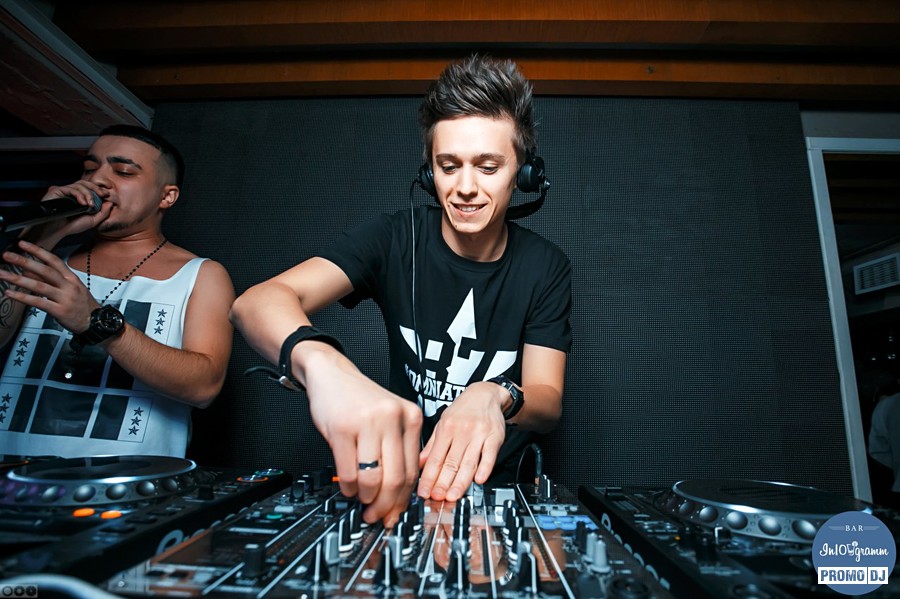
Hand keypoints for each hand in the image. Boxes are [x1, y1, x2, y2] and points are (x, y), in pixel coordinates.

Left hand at [0, 240, 98, 332]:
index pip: (54, 260)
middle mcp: (68, 286)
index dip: (38, 251)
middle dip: (25, 261)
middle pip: (45, 270)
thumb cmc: (81, 304)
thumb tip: (28, 270)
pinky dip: (23, 297)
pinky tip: (10, 293)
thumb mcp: (69, 288)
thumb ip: (50, 280)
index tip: (22, 244)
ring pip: (40, 286)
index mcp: (71, 278)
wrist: (95, 322)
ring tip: (3, 274)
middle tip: (7, 255)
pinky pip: (38, 302)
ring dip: (19, 279)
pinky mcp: (59, 311)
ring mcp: (64, 298)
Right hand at [33, 182, 111, 242]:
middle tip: (103, 194)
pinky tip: (83, 203)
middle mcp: (71, 192)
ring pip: (79, 185)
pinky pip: (70, 189)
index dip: (99, 188)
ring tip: (90, 205)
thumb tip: (110, 202)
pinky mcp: (56, 191)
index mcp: (79, 197)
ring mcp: (64, 191)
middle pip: (85, 183)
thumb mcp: (92, 220)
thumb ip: (103, 212)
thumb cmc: (72, 226)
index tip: (108, 192)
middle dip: (96, 188)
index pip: (90, 187)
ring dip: (88, 194)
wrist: (57, 231)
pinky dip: (79, 195)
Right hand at [300, 346, 421, 526]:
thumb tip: (398, 495)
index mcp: (411, 417)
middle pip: (396, 478)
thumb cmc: (360, 400)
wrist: (332, 374)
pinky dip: (349, 487)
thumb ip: (398, 450)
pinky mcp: (343, 428)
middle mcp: (393, 418)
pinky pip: (349, 471)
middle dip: (386, 505)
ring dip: (366, 498)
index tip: (395, 513)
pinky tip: (348, 487)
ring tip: (361, 500)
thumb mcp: (390, 418)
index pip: (413, 470)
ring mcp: (368, 422)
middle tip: (377, 516)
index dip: (403, 498)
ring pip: (374, 479)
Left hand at [417, 381, 506, 501]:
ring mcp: (479, 434)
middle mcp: (461, 431)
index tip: (423, 492)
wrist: (486, 394)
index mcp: (446, 428)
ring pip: (469, 461)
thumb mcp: (443, 423)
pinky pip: (489, 454)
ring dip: (461, 482)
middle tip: (437, 498)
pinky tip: (479, 480)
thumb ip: (432, 446)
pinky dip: (485, 468)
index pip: (435, 458)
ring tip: (453, 496)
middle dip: (443, 483)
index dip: (428, 477)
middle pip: (451, 462)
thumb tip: (418, 465)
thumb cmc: (463, 410)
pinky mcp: (495, 436)